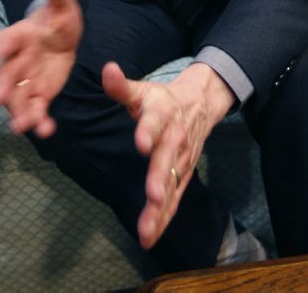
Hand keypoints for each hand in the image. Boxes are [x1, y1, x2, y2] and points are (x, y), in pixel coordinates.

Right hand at [0, 0, 82, 138]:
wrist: (61, 36)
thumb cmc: (57, 19)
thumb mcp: (63, 4)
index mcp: (23, 35)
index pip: (9, 38)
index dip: (3, 44)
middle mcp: (20, 59)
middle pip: (8, 74)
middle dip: (2, 86)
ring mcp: (28, 79)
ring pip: (20, 97)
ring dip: (19, 111)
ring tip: (21, 126)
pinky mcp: (40, 93)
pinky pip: (37, 108)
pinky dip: (40, 120)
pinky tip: (47, 130)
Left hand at [102, 61, 233, 249]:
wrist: (200, 104)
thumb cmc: (162, 99)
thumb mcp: (142, 90)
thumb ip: (121, 86)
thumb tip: (107, 70)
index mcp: (163, 113)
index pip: (155, 122)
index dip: (148, 132)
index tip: (140, 143)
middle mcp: (175, 139)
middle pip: (167, 159)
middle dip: (160, 178)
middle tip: (153, 196)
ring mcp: (182, 160)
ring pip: (172, 185)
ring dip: (161, 209)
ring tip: (147, 230)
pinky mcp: (182, 176)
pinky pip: (174, 199)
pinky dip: (164, 219)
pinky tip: (150, 237)